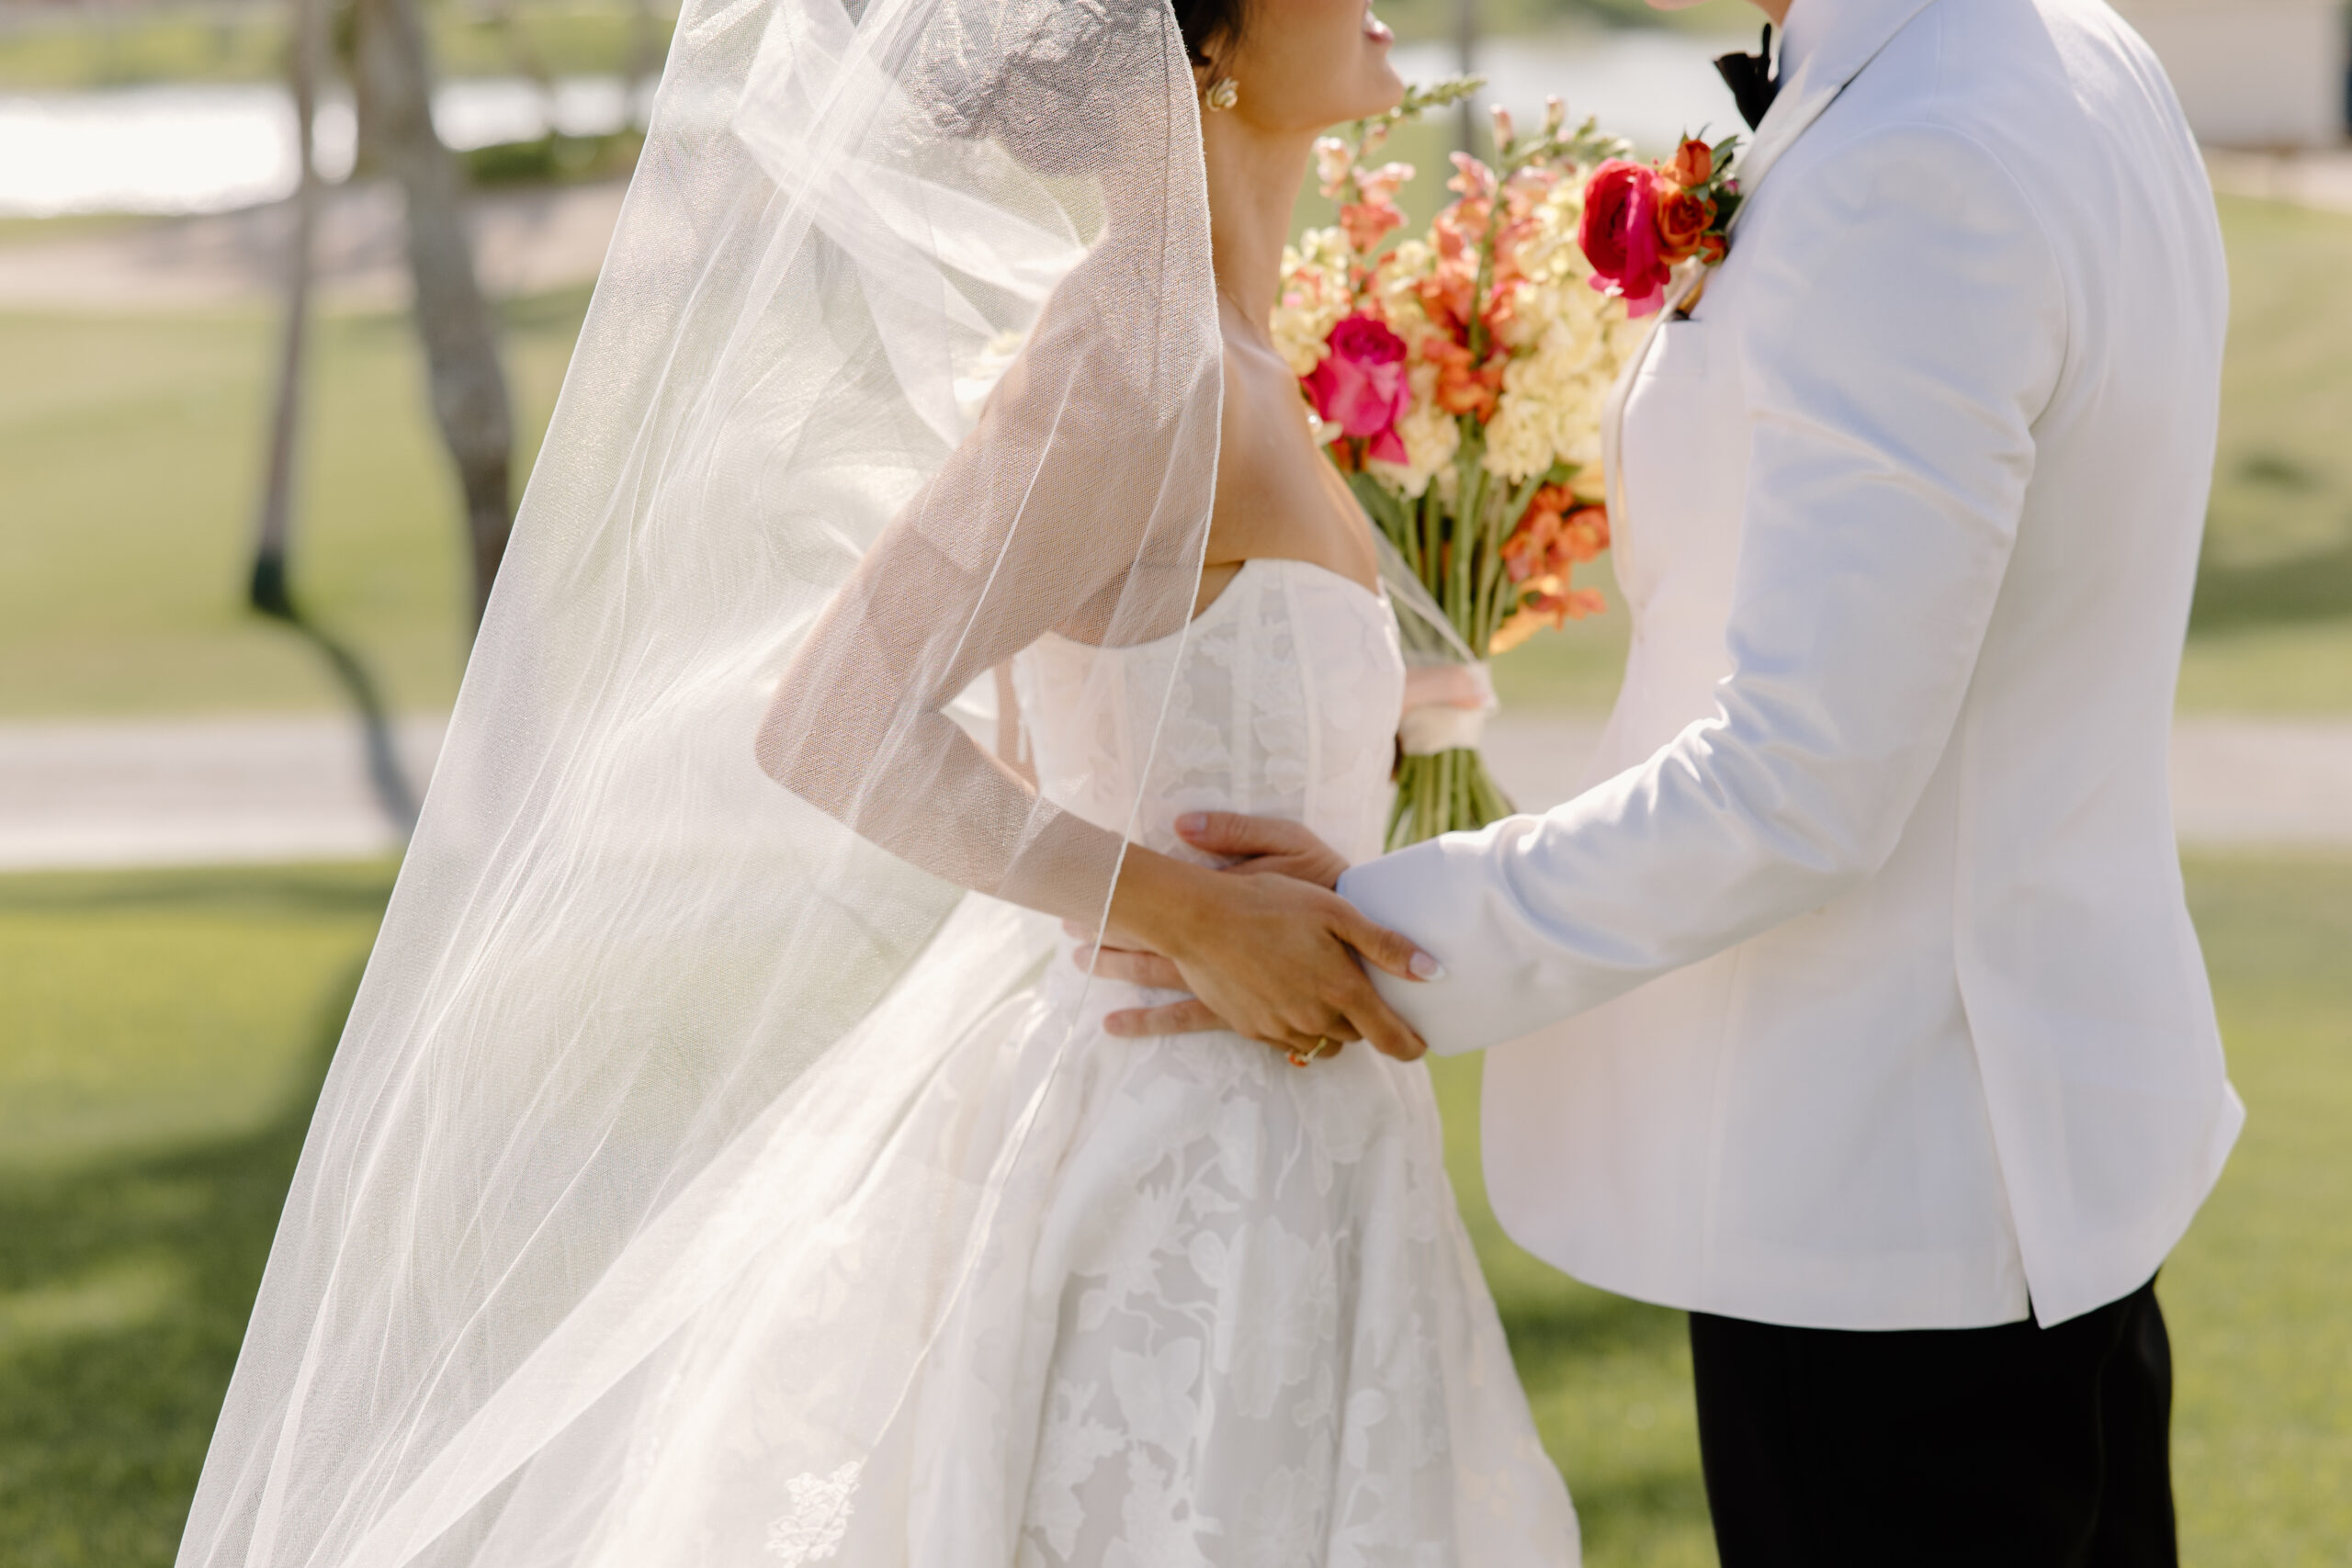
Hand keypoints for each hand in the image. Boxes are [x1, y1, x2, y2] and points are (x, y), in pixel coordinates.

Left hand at [1065, 813, 1355, 1035]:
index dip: (1117, 906)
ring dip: (1121, 975)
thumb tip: (1181, 824)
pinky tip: (1115, 1026)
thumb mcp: (1290, 843)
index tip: (1076, 898)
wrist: (1377, 929)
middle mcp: (1221, 957)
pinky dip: (1151, 1022)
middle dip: (1109, 940)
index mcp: (1225, 914)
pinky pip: (1191, 1022)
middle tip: (1065, 932)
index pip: (1159, 911)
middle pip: (1152, 952)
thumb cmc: (1330, 880)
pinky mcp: (1248, 1012)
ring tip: (1080, 963)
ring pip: (1163, 986)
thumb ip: (1237, 833)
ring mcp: (1233, 990)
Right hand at [1096, 851, 1440, 1061]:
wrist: (1199, 919)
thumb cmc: (1269, 903)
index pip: (1389, 1036)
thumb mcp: (1334, 912)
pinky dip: (1297, 1026)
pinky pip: (1288, 1041)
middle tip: (1362, 995)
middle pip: (1355, 1036)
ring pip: (1321, 1040)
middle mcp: (1314, 1016)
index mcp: (1341, 988)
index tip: (1420, 1045)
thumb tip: (1433, 972)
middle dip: (1365, 1021)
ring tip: (1322, 993)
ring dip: (1330, 1024)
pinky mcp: (1250, 1029)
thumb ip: (1385, 945)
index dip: (1410, 1045)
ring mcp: (1280, 1027)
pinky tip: (1288, 996)